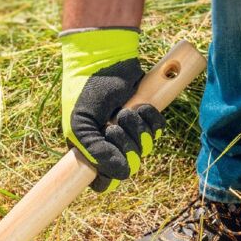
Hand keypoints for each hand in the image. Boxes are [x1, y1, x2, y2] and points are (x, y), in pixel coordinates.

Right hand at [61, 28, 163, 191]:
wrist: (104, 57)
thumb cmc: (86, 90)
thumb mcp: (81, 124)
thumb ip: (96, 153)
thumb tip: (123, 175)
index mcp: (91, 151)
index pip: (103, 182)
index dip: (109, 177)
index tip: (109, 164)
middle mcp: (112, 145)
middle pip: (130, 166)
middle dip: (125, 145)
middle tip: (113, 127)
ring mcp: (131, 132)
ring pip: (146, 148)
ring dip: (137, 127)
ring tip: (125, 110)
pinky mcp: (147, 116)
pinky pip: (159, 130)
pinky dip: (151, 117)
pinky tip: (140, 105)